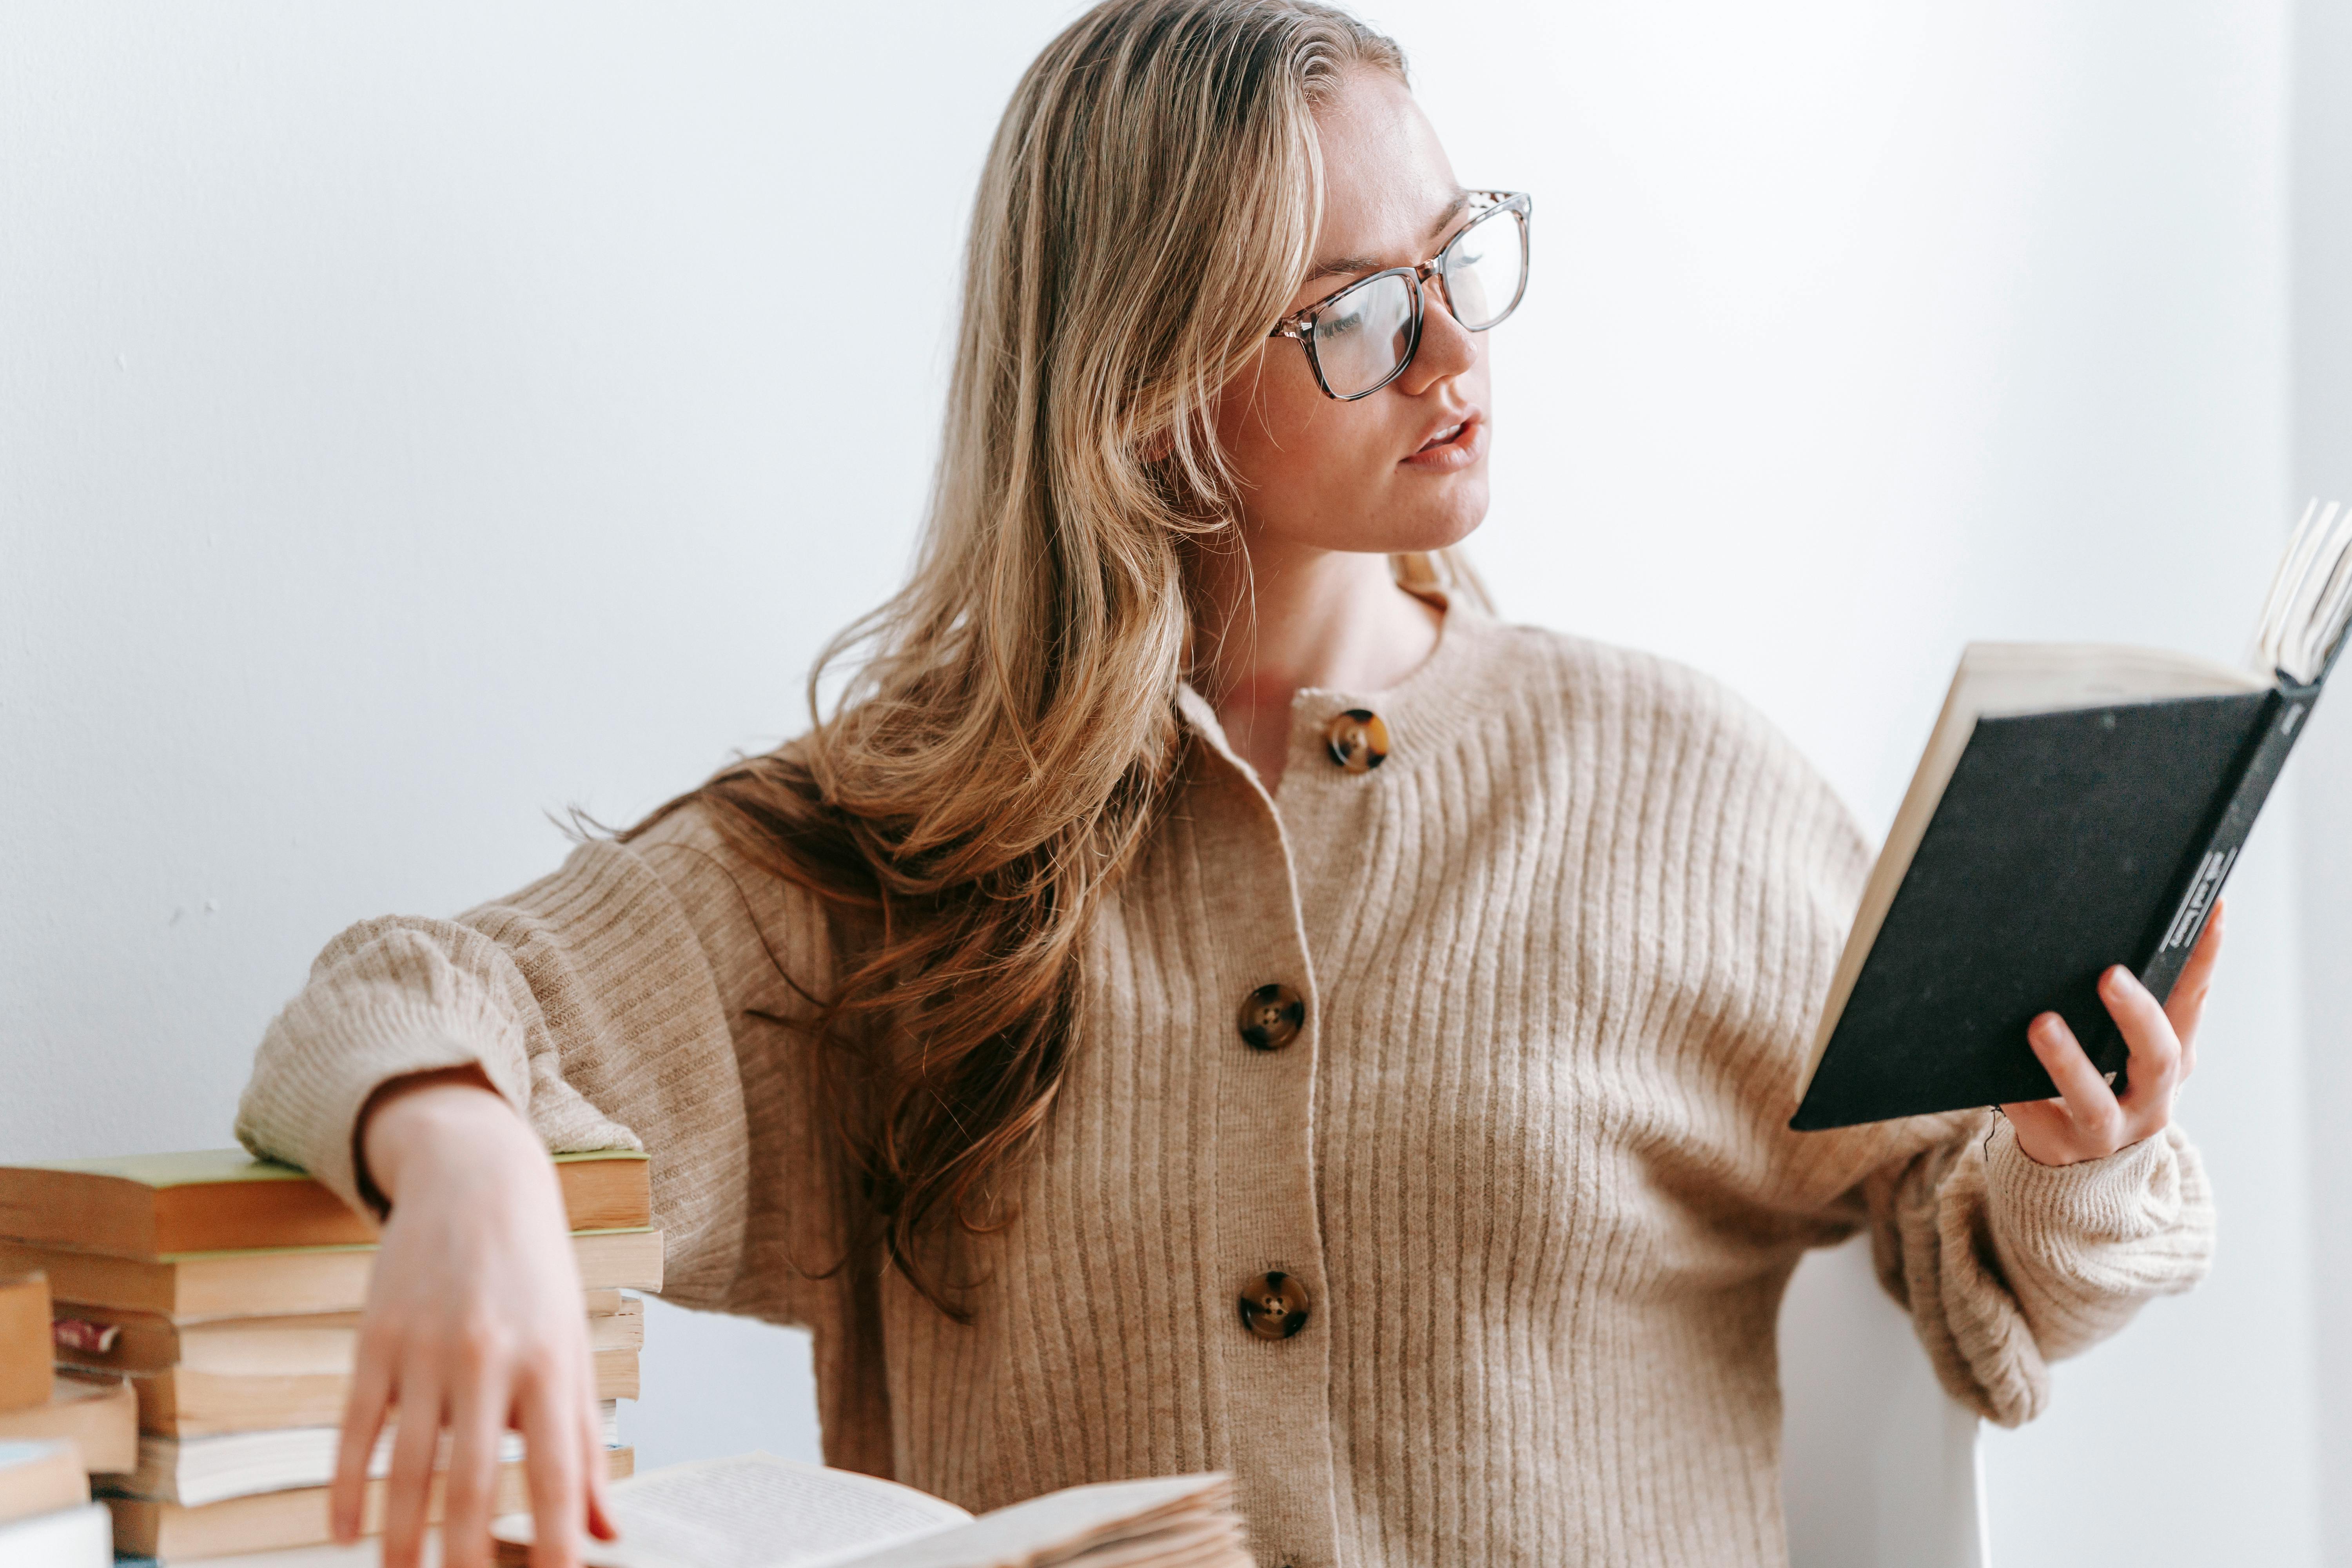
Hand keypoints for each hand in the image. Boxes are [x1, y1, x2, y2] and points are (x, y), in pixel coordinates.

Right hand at [338, 1067, 617, 1567]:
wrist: (475, 1179)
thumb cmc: (536, 1274)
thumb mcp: (572, 1346)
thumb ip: (584, 1440)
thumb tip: (605, 1529)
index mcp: (547, 1362)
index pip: (554, 1471)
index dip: (553, 1540)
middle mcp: (487, 1358)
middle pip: (471, 1482)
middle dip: (466, 1557)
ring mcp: (424, 1350)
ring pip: (407, 1467)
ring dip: (403, 1539)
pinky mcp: (374, 1340)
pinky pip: (354, 1429)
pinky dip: (347, 1487)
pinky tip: (346, 1532)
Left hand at [2003, 898, 2223, 1165]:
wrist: (2082, 1169)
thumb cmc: (2105, 1084)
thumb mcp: (2128, 1049)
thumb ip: (2130, 1004)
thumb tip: (2109, 923)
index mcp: (2171, 1061)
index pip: (2192, 1004)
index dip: (2204, 960)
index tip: (2207, 909)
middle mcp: (2151, 1099)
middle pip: (2157, 1057)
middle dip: (2136, 1015)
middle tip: (2110, 975)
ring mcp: (2107, 1130)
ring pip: (2094, 1100)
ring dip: (2070, 1061)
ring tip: (2043, 1024)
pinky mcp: (2059, 1147)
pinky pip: (2034, 1117)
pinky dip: (2017, 1095)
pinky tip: (1998, 1075)